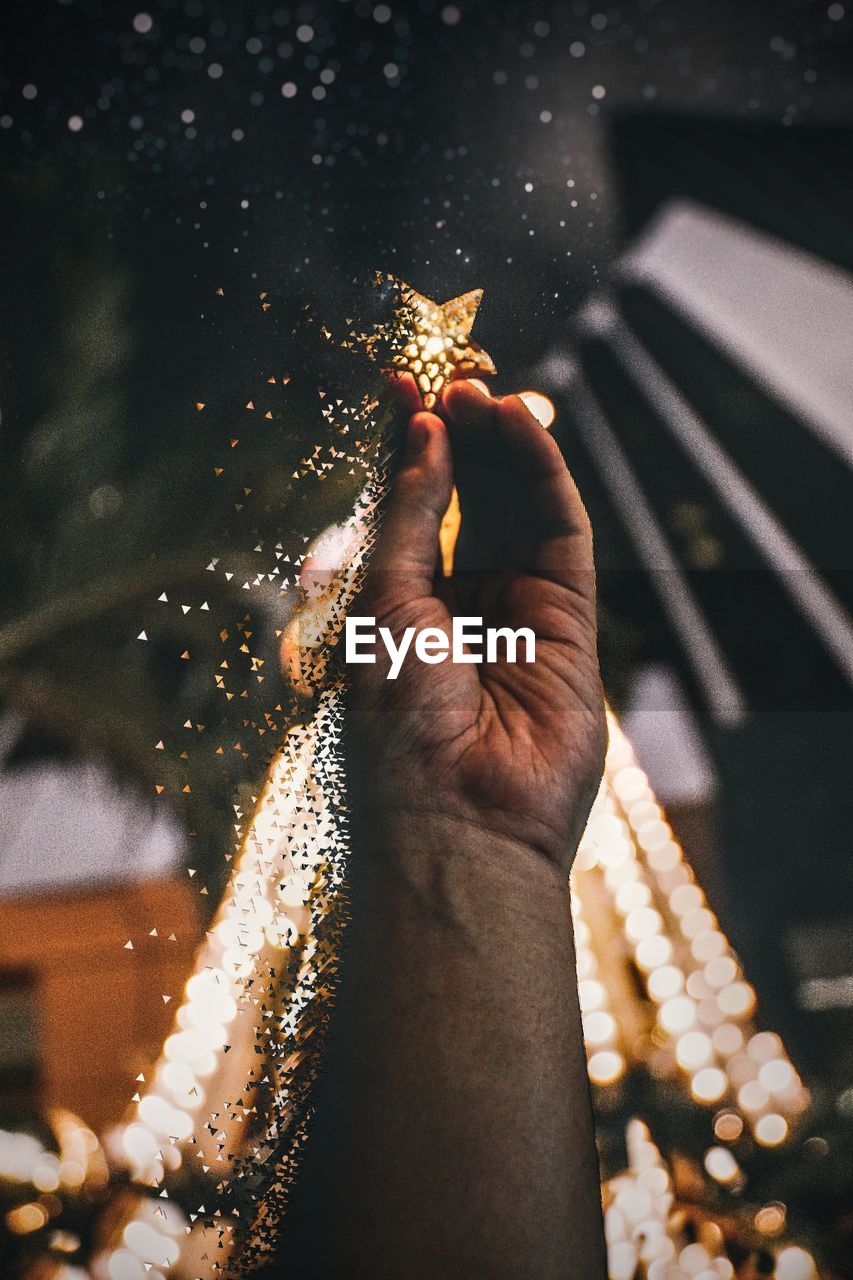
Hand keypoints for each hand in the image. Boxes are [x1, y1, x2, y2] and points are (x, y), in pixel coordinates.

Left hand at [347, 375, 605, 872]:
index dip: (409, 447)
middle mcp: (465, 604)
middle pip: (469, 498)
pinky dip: (542, 474)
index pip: (416, 507)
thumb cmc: (396, 724)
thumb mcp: (382, 602)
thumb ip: (411, 513)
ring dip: (500, 445)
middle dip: (459, 437)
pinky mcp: (573, 620)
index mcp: (405, 608)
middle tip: (447, 378)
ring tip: (476, 391)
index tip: (397, 387)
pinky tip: (516, 425)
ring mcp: (521, 611)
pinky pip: (561, 531)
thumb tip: (424, 430)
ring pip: (517, 505)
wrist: (455, 818)